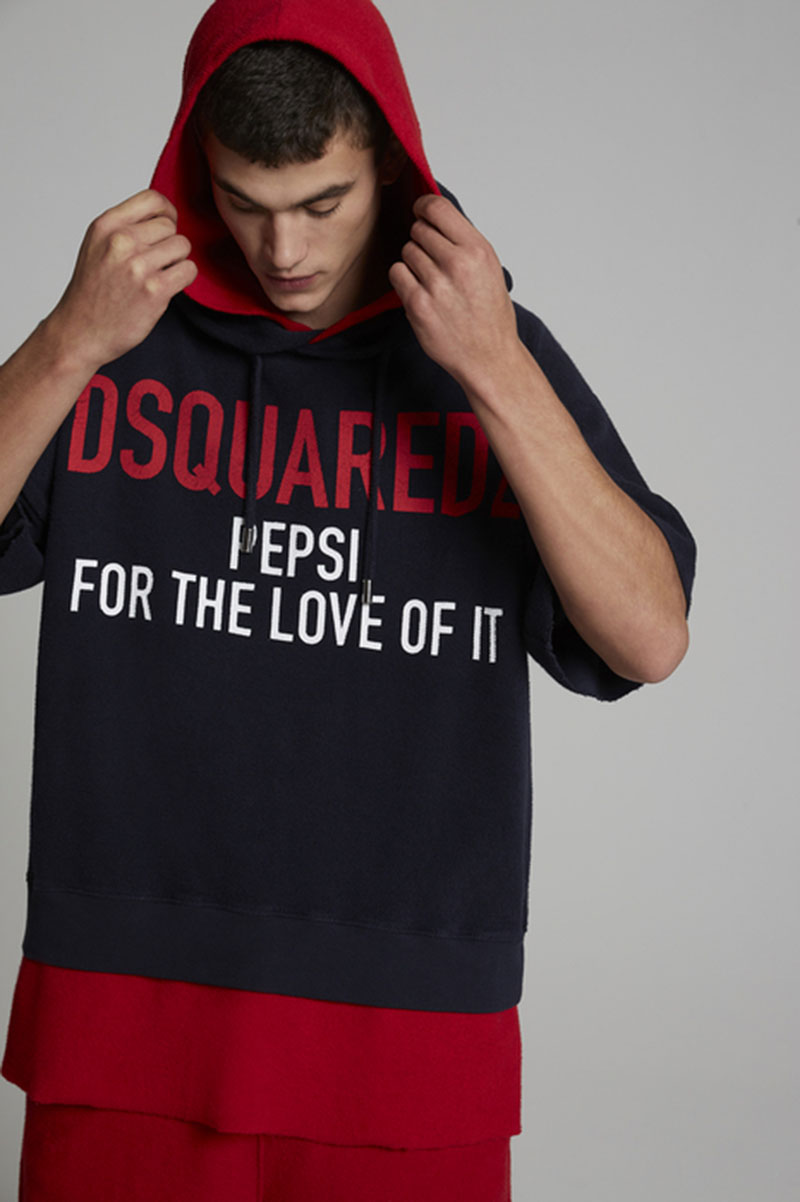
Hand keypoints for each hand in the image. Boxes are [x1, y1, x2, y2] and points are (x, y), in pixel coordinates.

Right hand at [47, 189, 197, 373]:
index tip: (165, 228)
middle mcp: (121, 242)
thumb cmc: (92, 291)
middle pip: (171, 226)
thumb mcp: (98, 246)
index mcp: (106, 226)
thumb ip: (126, 227)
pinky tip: (165, 287)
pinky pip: (189, 270)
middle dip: (168, 244)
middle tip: (154, 264)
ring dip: (176, 262)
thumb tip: (166, 215)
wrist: (80, 332)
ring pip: (183, 247)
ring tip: (157, 276)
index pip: (153, 199)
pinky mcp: (154, 291)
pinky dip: (183, 278)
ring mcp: (138, 267)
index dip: (167, 213)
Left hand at [388, 194, 519, 392]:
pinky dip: (404, 280)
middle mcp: (457, 264)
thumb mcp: (490, 268)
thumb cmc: (490, 315)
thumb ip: (463, 241)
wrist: (489, 356)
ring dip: (414, 264)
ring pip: (406, 251)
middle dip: (422, 242)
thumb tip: (434, 216)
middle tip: (434, 262)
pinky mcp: (418, 304)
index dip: (423, 207)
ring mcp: (436, 284)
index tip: (420, 212)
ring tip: (432, 282)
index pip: (437, 207)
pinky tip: (419, 292)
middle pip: (418, 230)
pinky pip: (397, 273)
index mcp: (478, 250)